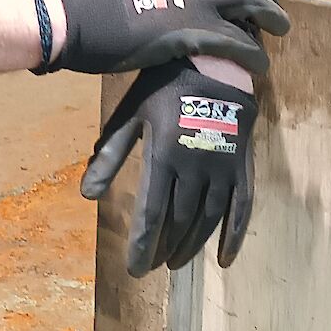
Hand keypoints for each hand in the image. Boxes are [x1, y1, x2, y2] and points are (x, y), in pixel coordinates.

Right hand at [46, 0, 288, 74]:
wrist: (80, 18)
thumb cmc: (95, 7)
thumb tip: (160, 4)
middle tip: (276, 9)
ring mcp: (197, 3)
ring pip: (251, 5)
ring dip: (271, 18)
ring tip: (282, 31)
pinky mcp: (195, 33)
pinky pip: (238, 42)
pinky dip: (253, 54)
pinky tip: (260, 65)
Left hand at [80, 59, 256, 276]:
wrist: (213, 61)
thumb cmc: (163, 88)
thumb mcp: (131, 115)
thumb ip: (110, 155)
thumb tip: (87, 195)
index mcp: (165, 154)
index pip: (152, 212)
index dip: (143, 244)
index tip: (135, 269)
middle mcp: (196, 166)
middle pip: (179, 220)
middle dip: (163, 247)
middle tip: (151, 266)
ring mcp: (224, 167)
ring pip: (207, 219)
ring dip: (191, 245)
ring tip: (176, 262)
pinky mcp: (243, 166)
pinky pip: (243, 208)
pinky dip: (234, 236)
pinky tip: (224, 260)